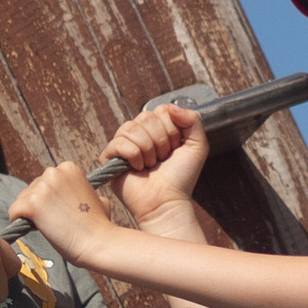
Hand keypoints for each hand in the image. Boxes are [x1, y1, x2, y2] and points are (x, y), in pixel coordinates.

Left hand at [8, 158, 122, 262]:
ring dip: (30, 215)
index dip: (51, 199)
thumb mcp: (97, 198)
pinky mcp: (32, 204)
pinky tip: (36, 229)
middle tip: (55, 222)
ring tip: (50, 227)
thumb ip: (82, 191)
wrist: (98, 243)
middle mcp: (54, 172)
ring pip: (21, 200)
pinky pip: (13, 212)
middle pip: (32, 189)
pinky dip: (19, 222)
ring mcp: (42, 187)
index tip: (61, 212)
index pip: (46, 181)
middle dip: (39, 205)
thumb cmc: (100, 227)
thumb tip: (74, 197)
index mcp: (69, 168)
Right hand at [95, 98, 211, 229]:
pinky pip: (119, 143)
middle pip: (146, 117)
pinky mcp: (109, 157)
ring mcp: (123, 143)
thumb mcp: (197, 145)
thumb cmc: (181, 177)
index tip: (175, 149)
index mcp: (157, 128)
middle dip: (160, 141)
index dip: (172, 130)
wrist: (167, 201)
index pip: (161, 110)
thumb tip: (171, 107)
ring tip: (151, 165)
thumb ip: (192, 120)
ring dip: (148, 150)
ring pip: (132, 128)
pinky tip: (138, 169)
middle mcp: (139, 132)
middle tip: (162, 159)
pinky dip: (134, 157)